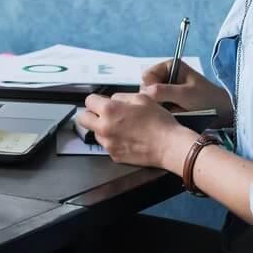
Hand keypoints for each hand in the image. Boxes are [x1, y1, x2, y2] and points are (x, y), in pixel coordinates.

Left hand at [78, 92, 195, 170]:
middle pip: (83, 119)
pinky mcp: (114, 156)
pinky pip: (107, 145)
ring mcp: (108, 144)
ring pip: (95, 133)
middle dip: (91, 115)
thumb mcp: (142, 98)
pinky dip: (113, 141)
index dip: (96, 100)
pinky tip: (128, 138)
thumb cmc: (159, 121)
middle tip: (103, 114)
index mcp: (109, 110)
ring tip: (122, 127)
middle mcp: (104, 128)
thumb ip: (121, 97)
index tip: (102, 102)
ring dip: (103, 129)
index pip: (88, 101)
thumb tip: (112, 100)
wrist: (169, 146)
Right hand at [140, 58, 231, 114]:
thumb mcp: (185, 94)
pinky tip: (173, 115)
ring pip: (151, 100)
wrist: (222, 112)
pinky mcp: (168, 102)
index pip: (147, 75)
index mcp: (169, 66)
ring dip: (160, 107)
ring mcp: (166, 90)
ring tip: (173, 111)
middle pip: (146, 88)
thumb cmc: (207, 98)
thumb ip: (165, 91)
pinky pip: (157, 108)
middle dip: (155, 99)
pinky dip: (163, 112)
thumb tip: (146, 92)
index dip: (149, 87)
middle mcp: (166, 76)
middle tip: (167, 107)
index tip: (158, 98)